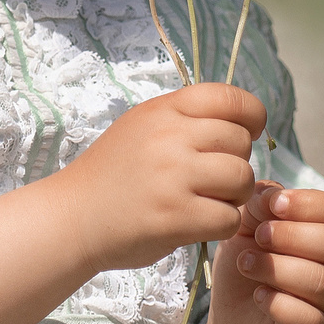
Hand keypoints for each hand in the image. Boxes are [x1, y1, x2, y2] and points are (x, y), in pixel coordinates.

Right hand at [51, 83, 266, 272]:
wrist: (73, 216)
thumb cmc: (114, 174)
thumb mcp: (143, 127)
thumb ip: (186, 119)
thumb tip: (243, 120)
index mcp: (163, 110)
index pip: (230, 98)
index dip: (251, 116)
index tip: (246, 133)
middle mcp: (169, 137)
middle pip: (241, 142)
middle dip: (236, 163)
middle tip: (213, 179)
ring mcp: (173, 177)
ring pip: (242, 179)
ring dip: (233, 196)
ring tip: (208, 201)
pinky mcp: (176, 217)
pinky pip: (229, 218)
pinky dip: (221, 225)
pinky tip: (198, 223)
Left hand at [205, 185, 323, 323]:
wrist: (233, 317)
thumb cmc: (247, 263)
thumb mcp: (245, 225)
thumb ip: (260, 203)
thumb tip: (273, 195)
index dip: (307, 203)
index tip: (273, 206)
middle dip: (293, 235)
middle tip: (258, 237)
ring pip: (322, 281)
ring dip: (276, 268)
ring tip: (245, 264)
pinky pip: (308, 318)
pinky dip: (276, 303)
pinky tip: (258, 296)